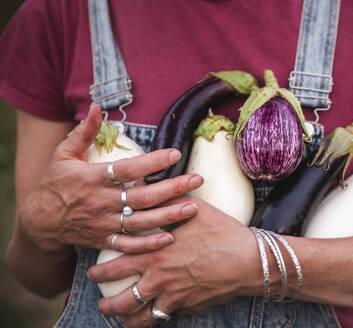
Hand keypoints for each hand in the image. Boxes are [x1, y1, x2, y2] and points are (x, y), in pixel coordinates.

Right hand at [18, 106, 203, 253]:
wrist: (38, 221)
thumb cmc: (55, 183)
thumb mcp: (63, 153)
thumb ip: (83, 132)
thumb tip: (96, 107)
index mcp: (92, 178)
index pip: (127, 169)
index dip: (152, 162)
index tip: (175, 154)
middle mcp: (100, 202)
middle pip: (142, 197)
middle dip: (172, 188)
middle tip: (197, 180)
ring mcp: (103, 223)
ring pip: (140, 221)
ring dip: (168, 215)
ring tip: (193, 207)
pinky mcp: (103, 240)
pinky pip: (128, 245)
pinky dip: (148, 245)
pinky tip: (169, 238)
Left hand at [88, 198, 262, 327]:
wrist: (247, 261)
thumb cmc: (221, 232)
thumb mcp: (194, 209)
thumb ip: (166, 201)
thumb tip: (146, 187)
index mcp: (154, 254)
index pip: (115, 267)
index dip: (99, 273)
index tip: (92, 273)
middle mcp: (158, 279)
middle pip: (120, 300)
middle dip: (106, 305)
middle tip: (102, 303)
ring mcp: (172, 298)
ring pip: (139, 318)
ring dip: (127, 319)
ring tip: (122, 317)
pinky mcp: (187, 308)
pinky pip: (163, 320)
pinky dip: (154, 320)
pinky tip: (153, 317)